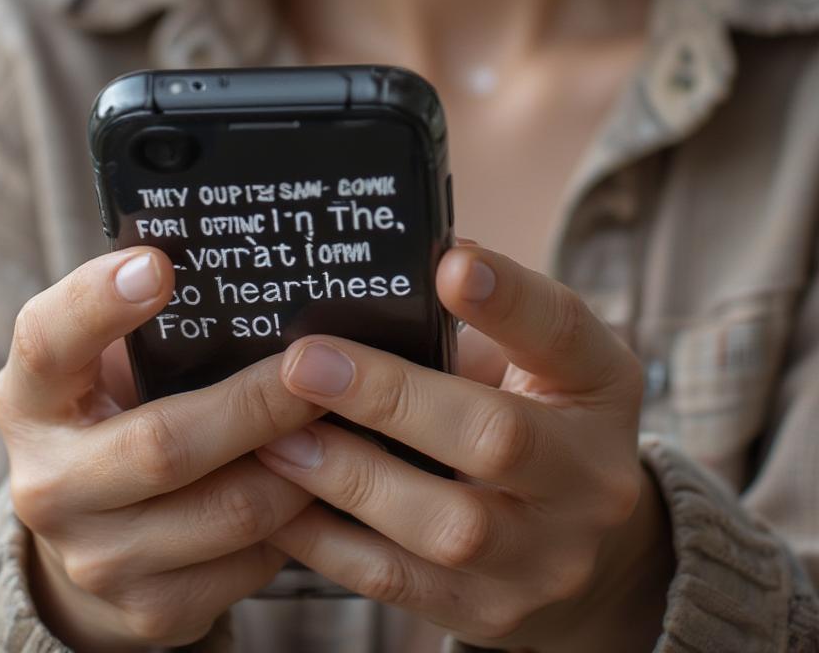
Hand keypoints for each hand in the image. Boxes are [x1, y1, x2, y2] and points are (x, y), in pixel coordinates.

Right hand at [0, 248, 323, 650]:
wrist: (88, 536)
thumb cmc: (119, 414)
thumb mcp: (109, 364)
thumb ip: (154, 323)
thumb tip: (250, 264)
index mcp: (31, 399)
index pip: (47, 342)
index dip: (97, 302)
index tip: (158, 264)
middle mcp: (48, 483)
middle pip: (164, 443)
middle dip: (258, 402)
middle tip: (320, 365)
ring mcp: (97, 557)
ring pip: (229, 510)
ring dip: (300, 463)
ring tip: (339, 420)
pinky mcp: (150, 608)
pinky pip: (252, 562)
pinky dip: (300, 518)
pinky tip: (322, 480)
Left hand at [255, 242, 673, 650]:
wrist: (571, 538)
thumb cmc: (527, 411)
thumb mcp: (527, 354)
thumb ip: (472, 317)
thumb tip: (382, 269)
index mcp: (599, 385)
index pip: (562, 331)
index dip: (509, 298)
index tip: (449, 263)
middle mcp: (590, 477)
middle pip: (499, 438)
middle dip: (390, 398)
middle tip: (304, 364)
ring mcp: (548, 557)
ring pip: (448, 526)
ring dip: (349, 477)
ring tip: (275, 439)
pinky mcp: (494, 611)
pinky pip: (401, 582)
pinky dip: (330, 542)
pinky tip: (280, 502)